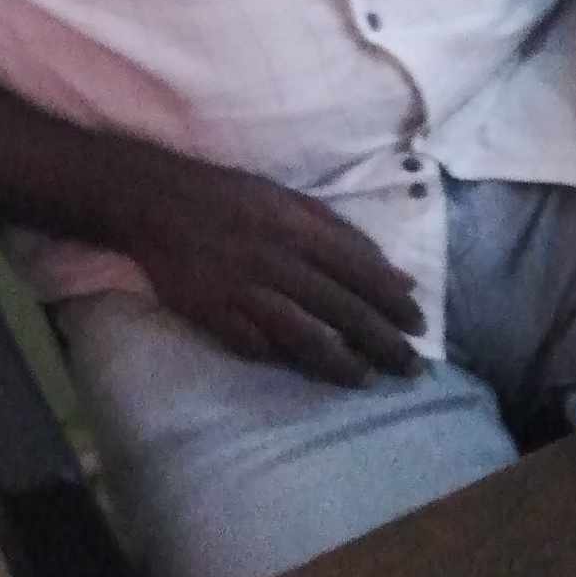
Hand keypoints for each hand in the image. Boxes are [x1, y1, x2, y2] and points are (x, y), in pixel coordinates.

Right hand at [117, 149, 425, 385]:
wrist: (154, 199)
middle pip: (340, 308)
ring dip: (340, 361)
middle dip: (382, 341)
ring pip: (302, 334)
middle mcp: (275, 258)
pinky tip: (301, 370)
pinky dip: (279, 358)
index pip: (360, 271)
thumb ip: (345, 237)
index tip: (421, 328)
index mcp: (297, 227)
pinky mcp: (212, 311)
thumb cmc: (231, 197)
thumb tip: (399, 277)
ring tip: (366, 379)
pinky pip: (252, 344)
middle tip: (412, 369)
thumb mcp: (290, 202)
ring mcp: (242, 288)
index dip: (394, 303)